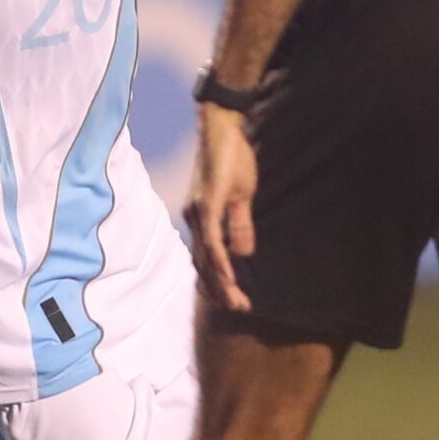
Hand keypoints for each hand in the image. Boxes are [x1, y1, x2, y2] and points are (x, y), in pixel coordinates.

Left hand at [182, 106, 257, 310]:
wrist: (222, 130)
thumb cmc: (232, 159)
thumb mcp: (241, 196)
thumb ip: (240, 224)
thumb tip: (244, 252)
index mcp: (201, 219)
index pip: (207, 259)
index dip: (220, 282)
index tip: (237, 300)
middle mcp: (194, 220)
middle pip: (203, 265)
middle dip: (221, 290)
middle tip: (239, 309)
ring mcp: (197, 213)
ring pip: (205, 258)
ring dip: (220, 282)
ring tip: (236, 302)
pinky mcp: (206, 205)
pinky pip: (211, 241)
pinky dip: (219, 261)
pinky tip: (230, 276)